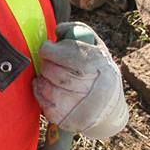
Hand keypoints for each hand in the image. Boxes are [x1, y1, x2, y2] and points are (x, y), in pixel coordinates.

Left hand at [32, 22, 127, 139]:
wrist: (109, 108)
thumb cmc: (98, 72)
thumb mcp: (97, 48)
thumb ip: (79, 32)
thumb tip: (58, 30)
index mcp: (98, 64)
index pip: (65, 54)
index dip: (50, 50)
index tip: (48, 49)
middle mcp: (90, 86)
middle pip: (53, 70)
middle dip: (46, 64)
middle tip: (49, 63)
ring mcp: (77, 105)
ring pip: (46, 87)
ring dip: (43, 79)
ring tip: (50, 76)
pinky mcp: (66, 118)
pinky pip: (43, 103)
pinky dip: (40, 93)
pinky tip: (47, 88)